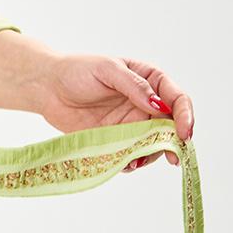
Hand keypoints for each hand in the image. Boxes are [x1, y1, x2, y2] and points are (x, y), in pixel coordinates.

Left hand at [36, 53, 194, 170]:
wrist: (47, 87)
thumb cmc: (77, 70)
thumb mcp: (107, 69)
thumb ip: (134, 85)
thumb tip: (159, 104)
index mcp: (150, 80)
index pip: (177, 99)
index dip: (185, 116)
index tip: (184, 134)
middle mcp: (146, 104)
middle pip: (171, 127)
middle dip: (174, 143)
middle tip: (173, 159)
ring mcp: (132, 123)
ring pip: (154, 144)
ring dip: (151, 155)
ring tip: (136, 161)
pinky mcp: (117, 140)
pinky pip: (132, 154)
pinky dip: (132, 161)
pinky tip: (124, 163)